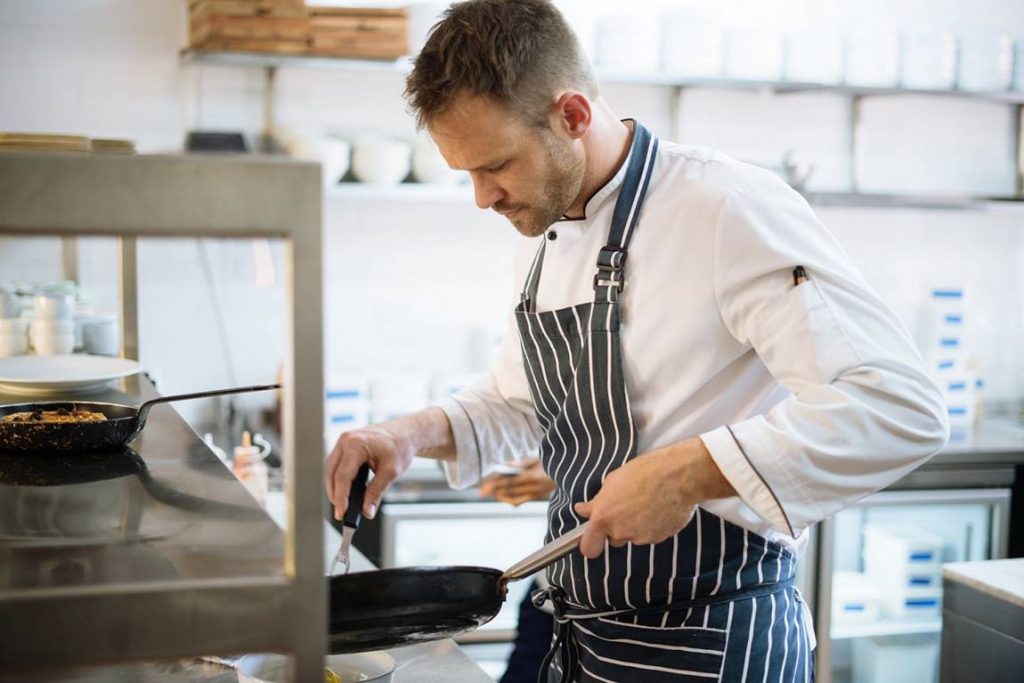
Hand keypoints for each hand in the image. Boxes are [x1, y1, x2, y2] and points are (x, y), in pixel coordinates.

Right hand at [324, 425, 415, 520]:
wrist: (405, 432)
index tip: (342, 513)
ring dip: (334, 488)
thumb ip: (376, 492)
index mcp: (356, 443)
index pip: (343, 475)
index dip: (341, 497)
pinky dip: (338, 479)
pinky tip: (344, 492)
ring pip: (330, 470)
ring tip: (343, 505)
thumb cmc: (400, 446)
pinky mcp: (345, 447)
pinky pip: (336, 465)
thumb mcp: (391, 472)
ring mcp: (343, 442)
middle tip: (342, 513)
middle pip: (331, 473)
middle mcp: (345, 441)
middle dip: (335, 494)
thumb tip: (366, 511)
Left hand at [479, 458, 554, 505]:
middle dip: (494, 491)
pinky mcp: (538, 496)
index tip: (485, 486)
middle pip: (510, 491)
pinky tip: (502, 497)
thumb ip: (522, 462)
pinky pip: (521, 501)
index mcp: (534, 477)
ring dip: (500, 496)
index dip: (497, 485)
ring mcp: (537, 494)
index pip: (511, 482)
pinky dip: (510, 499)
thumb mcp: (538, 458)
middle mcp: (535, 488)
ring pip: (514, 498)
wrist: (571, 472)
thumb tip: (506, 466)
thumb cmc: (553, 461)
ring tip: (489, 494)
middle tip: (481, 492)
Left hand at [573, 437, 733, 558]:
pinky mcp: (660, 538)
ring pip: (633, 536)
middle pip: (614, 539)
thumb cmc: (645, 472)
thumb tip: (583, 509)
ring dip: (636, 525)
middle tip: (627, 507)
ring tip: (646, 502)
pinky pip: (650, 535)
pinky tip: (658, 507)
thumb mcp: (613, 480)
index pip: (588, 547)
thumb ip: (596, 502)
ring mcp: (641, 537)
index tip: (593, 537)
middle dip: (617, 527)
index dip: (590, 543)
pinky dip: (652, 525)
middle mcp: (621, 531)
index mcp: (604, 516)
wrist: (678, 476)